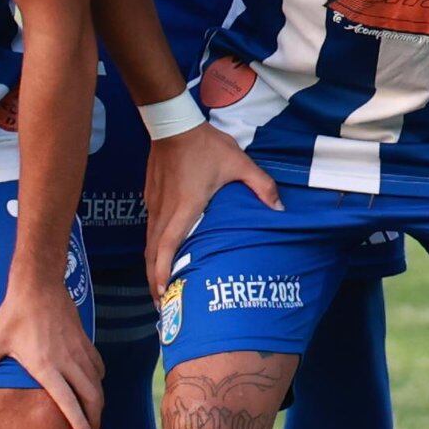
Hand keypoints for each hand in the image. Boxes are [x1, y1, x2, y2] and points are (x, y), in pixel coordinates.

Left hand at [0, 278, 103, 428]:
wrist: (38, 285)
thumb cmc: (15, 314)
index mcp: (46, 367)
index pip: (68, 402)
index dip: (79, 423)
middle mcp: (67, 362)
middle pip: (91, 397)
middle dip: (95, 419)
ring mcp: (79, 351)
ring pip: (97, 383)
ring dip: (98, 402)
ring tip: (95, 416)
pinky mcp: (85, 340)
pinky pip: (98, 367)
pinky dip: (98, 381)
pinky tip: (93, 386)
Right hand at [144, 124, 274, 290]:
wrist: (173, 123)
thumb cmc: (205, 145)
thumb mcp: (238, 163)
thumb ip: (261, 186)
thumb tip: (279, 209)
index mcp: (184, 209)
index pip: (166, 248)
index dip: (162, 273)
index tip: (163, 294)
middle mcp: (164, 211)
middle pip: (152, 254)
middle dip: (154, 281)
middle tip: (162, 305)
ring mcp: (154, 205)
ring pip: (149, 243)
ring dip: (152, 267)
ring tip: (160, 287)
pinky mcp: (151, 198)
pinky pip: (150, 230)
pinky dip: (153, 249)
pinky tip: (161, 256)